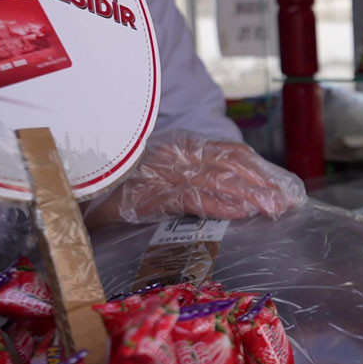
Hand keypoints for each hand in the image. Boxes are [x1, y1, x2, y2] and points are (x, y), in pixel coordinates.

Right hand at [85, 131, 305, 225]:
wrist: (74, 193)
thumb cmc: (123, 191)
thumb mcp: (166, 182)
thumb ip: (198, 185)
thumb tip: (240, 200)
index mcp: (183, 149)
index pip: (232, 154)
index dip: (263, 171)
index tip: (287, 189)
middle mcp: (175, 155)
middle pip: (231, 165)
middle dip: (264, 185)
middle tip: (288, 204)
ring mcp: (160, 172)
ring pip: (216, 178)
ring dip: (249, 195)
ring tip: (272, 210)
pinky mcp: (146, 193)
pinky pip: (189, 196)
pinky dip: (218, 204)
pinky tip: (239, 214)